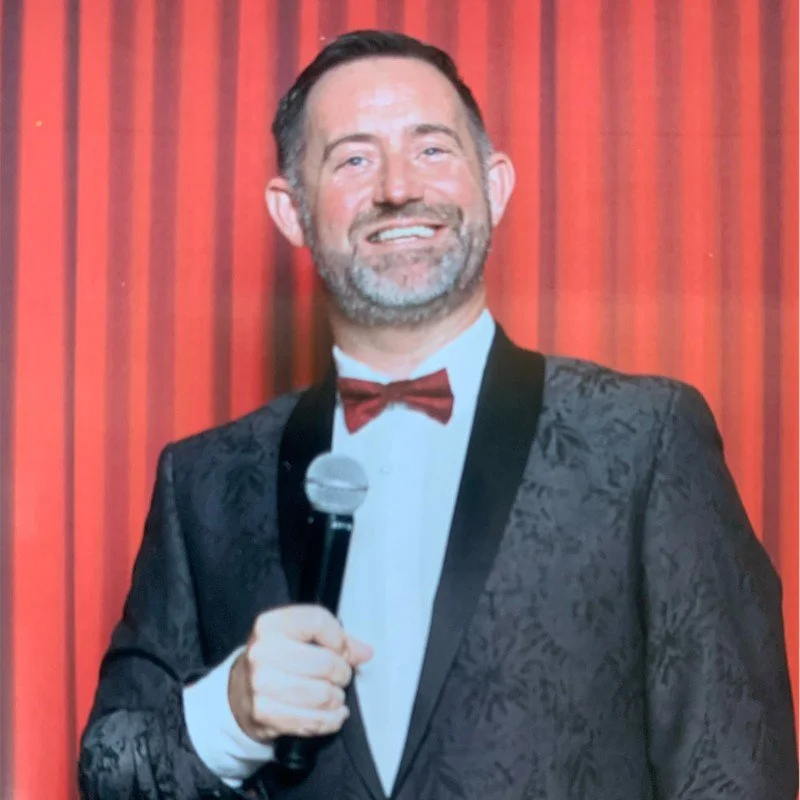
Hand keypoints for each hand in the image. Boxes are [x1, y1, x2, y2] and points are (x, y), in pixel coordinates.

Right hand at [228, 605, 371, 742]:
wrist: (239, 692)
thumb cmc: (275, 660)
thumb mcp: (298, 638)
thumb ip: (335, 639)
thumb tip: (364, 652)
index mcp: (271, 624)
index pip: (317, 621)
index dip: (339, 638)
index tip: (343, 649)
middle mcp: (262, 651)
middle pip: (324, 662)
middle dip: (342, 672)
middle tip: (341, 676)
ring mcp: (260, 684)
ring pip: (322, 694)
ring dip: (336, 698)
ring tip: (334, 695)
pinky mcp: (264, 714)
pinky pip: (313, 720)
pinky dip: (330, 720)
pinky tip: (331, 714)